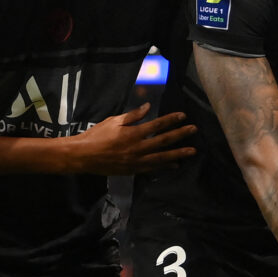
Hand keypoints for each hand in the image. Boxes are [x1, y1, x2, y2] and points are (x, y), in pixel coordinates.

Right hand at [70, 103, 196, 174]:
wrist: (83, 156)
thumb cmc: (97, 135)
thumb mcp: (114, 121)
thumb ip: (133, 115)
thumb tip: (148, 106)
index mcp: (133, 133)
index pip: (156, 125)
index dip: (171, 120)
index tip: (183, 116)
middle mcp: (138, 148)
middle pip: (164, 141)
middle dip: (180, 135)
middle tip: (194, 130)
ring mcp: (137, 161)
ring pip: (162, 157)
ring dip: (178, 154)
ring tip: (192, 151)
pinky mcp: (134, 170)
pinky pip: (153, 169)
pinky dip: (165, 167)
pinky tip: (176, 165)